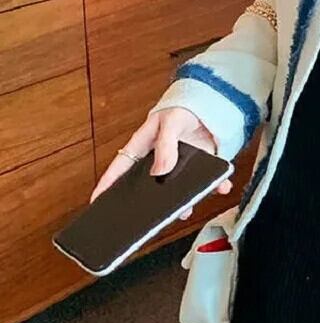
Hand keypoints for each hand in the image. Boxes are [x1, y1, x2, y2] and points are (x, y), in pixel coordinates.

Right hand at [90, 108, 232, 220]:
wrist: (210, 103)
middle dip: (148, 205)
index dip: (106, 185)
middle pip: (148, 188)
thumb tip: (161, 170)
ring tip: (185, 210)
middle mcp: (158, 161)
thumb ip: (166, 144)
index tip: (96, 202)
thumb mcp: (171, 121)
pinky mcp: (198, 167)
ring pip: (177, 191)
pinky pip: (205, 182)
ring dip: (184, 202)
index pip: (119, 169)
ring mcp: (178, 167)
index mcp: (143, 147)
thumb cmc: (182, 108)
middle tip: (146, 219)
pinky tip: (220, 187)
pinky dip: (214, 186)